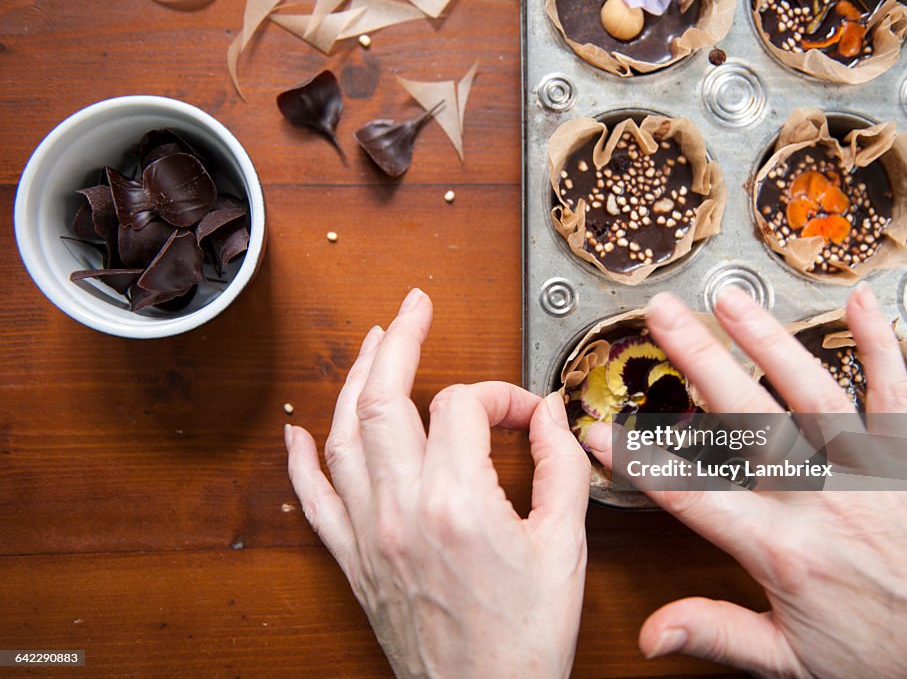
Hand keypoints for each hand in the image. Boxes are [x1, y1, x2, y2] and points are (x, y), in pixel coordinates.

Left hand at [284, 288, 590, 678]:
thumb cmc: (525, 640)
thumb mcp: (566, 546)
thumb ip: (561, 468)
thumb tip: (549, 418)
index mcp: (456, 501)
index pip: (461, 406)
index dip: (497, 394)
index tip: (523, 413)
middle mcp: (400, 510)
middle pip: (383, 398)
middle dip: (399, 342)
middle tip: (413, 309)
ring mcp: (370, 534)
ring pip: (343, 436)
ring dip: (353, 381)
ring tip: (371, 345)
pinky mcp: (355, 561)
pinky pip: (315, 501)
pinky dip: (301, 461)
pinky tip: (298, 432)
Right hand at [586, 285, 906, 677]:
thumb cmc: (884, 656)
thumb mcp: (787, 660)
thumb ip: (716, 634)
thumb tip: (653, 634)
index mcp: (783, 549)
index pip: (692, 496)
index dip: (638, 461)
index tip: (599, 432)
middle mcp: (821, 500)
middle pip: (747, 419)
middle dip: (699, 361)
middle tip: (664, 318)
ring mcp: (865, 471)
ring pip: (810, 393)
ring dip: (767, 341)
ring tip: (731, 300)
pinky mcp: (904, 460)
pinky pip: (892, 394)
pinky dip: (878, 345)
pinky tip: (860, 303)